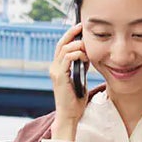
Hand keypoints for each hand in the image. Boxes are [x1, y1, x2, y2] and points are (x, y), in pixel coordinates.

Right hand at [48, 22, 88, 136]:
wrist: (70, 115)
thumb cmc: (75, 100)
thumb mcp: (80, 78)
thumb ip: (80, 66)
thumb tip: (86, 54)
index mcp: (58, 67)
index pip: (62, 46)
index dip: (70, 35)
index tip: (81, 29)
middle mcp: (54, 67)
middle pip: (61, 43)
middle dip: (72, 33)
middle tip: (82, 26)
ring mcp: (55, 71)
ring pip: (65, 49)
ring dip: (78, 45)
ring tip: (88, 49)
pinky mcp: (59, 76)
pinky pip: (68, 58)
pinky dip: (78, 54)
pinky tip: (86, 57)